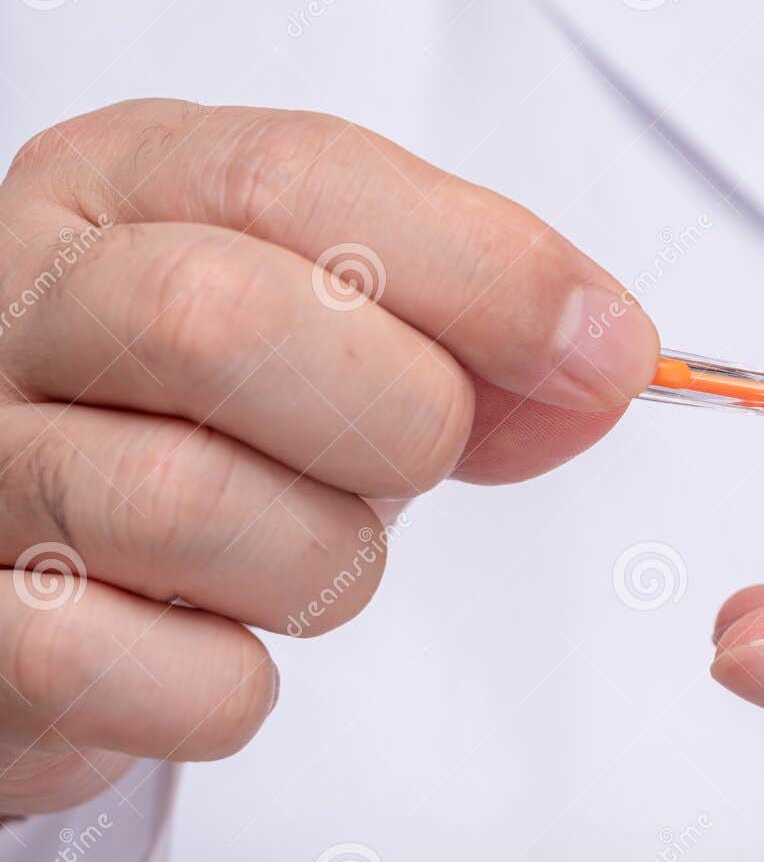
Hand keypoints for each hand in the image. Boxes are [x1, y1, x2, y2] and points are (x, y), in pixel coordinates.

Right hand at [0, 100, 657, 814]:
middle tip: (422, 458)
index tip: (604, 352)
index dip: (483, 271)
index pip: (299, 179)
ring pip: (184, 503)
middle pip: (221, 320)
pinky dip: (232, 682)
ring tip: (309, 548)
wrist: (50, 551)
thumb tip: (601, 357)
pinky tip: (222, 639)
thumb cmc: (211, 413)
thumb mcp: (341, 318)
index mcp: (120, 185)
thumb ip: (473, 320)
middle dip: (395, 415)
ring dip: (323, 558)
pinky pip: (141, 671)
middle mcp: (12, 306)